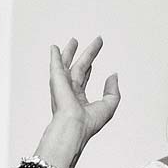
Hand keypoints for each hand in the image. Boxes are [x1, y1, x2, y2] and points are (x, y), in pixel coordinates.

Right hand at [44, 37, 121, 159]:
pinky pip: (56, 65)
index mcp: (78, 100)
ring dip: (70, 53)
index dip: (89, 68)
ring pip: (66, 65)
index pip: (84, 79)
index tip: (92, 61)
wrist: (74, 127)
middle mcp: (69, 92)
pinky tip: (54, 47)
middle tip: (93, 43)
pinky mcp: (57, 80)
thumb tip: (113, 75)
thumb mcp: (109, 105)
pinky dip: (54, 56)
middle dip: (86, 56)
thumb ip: (113, 90)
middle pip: (78, 68)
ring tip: (74, 40)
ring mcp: (62, 86)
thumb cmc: (88, 123)